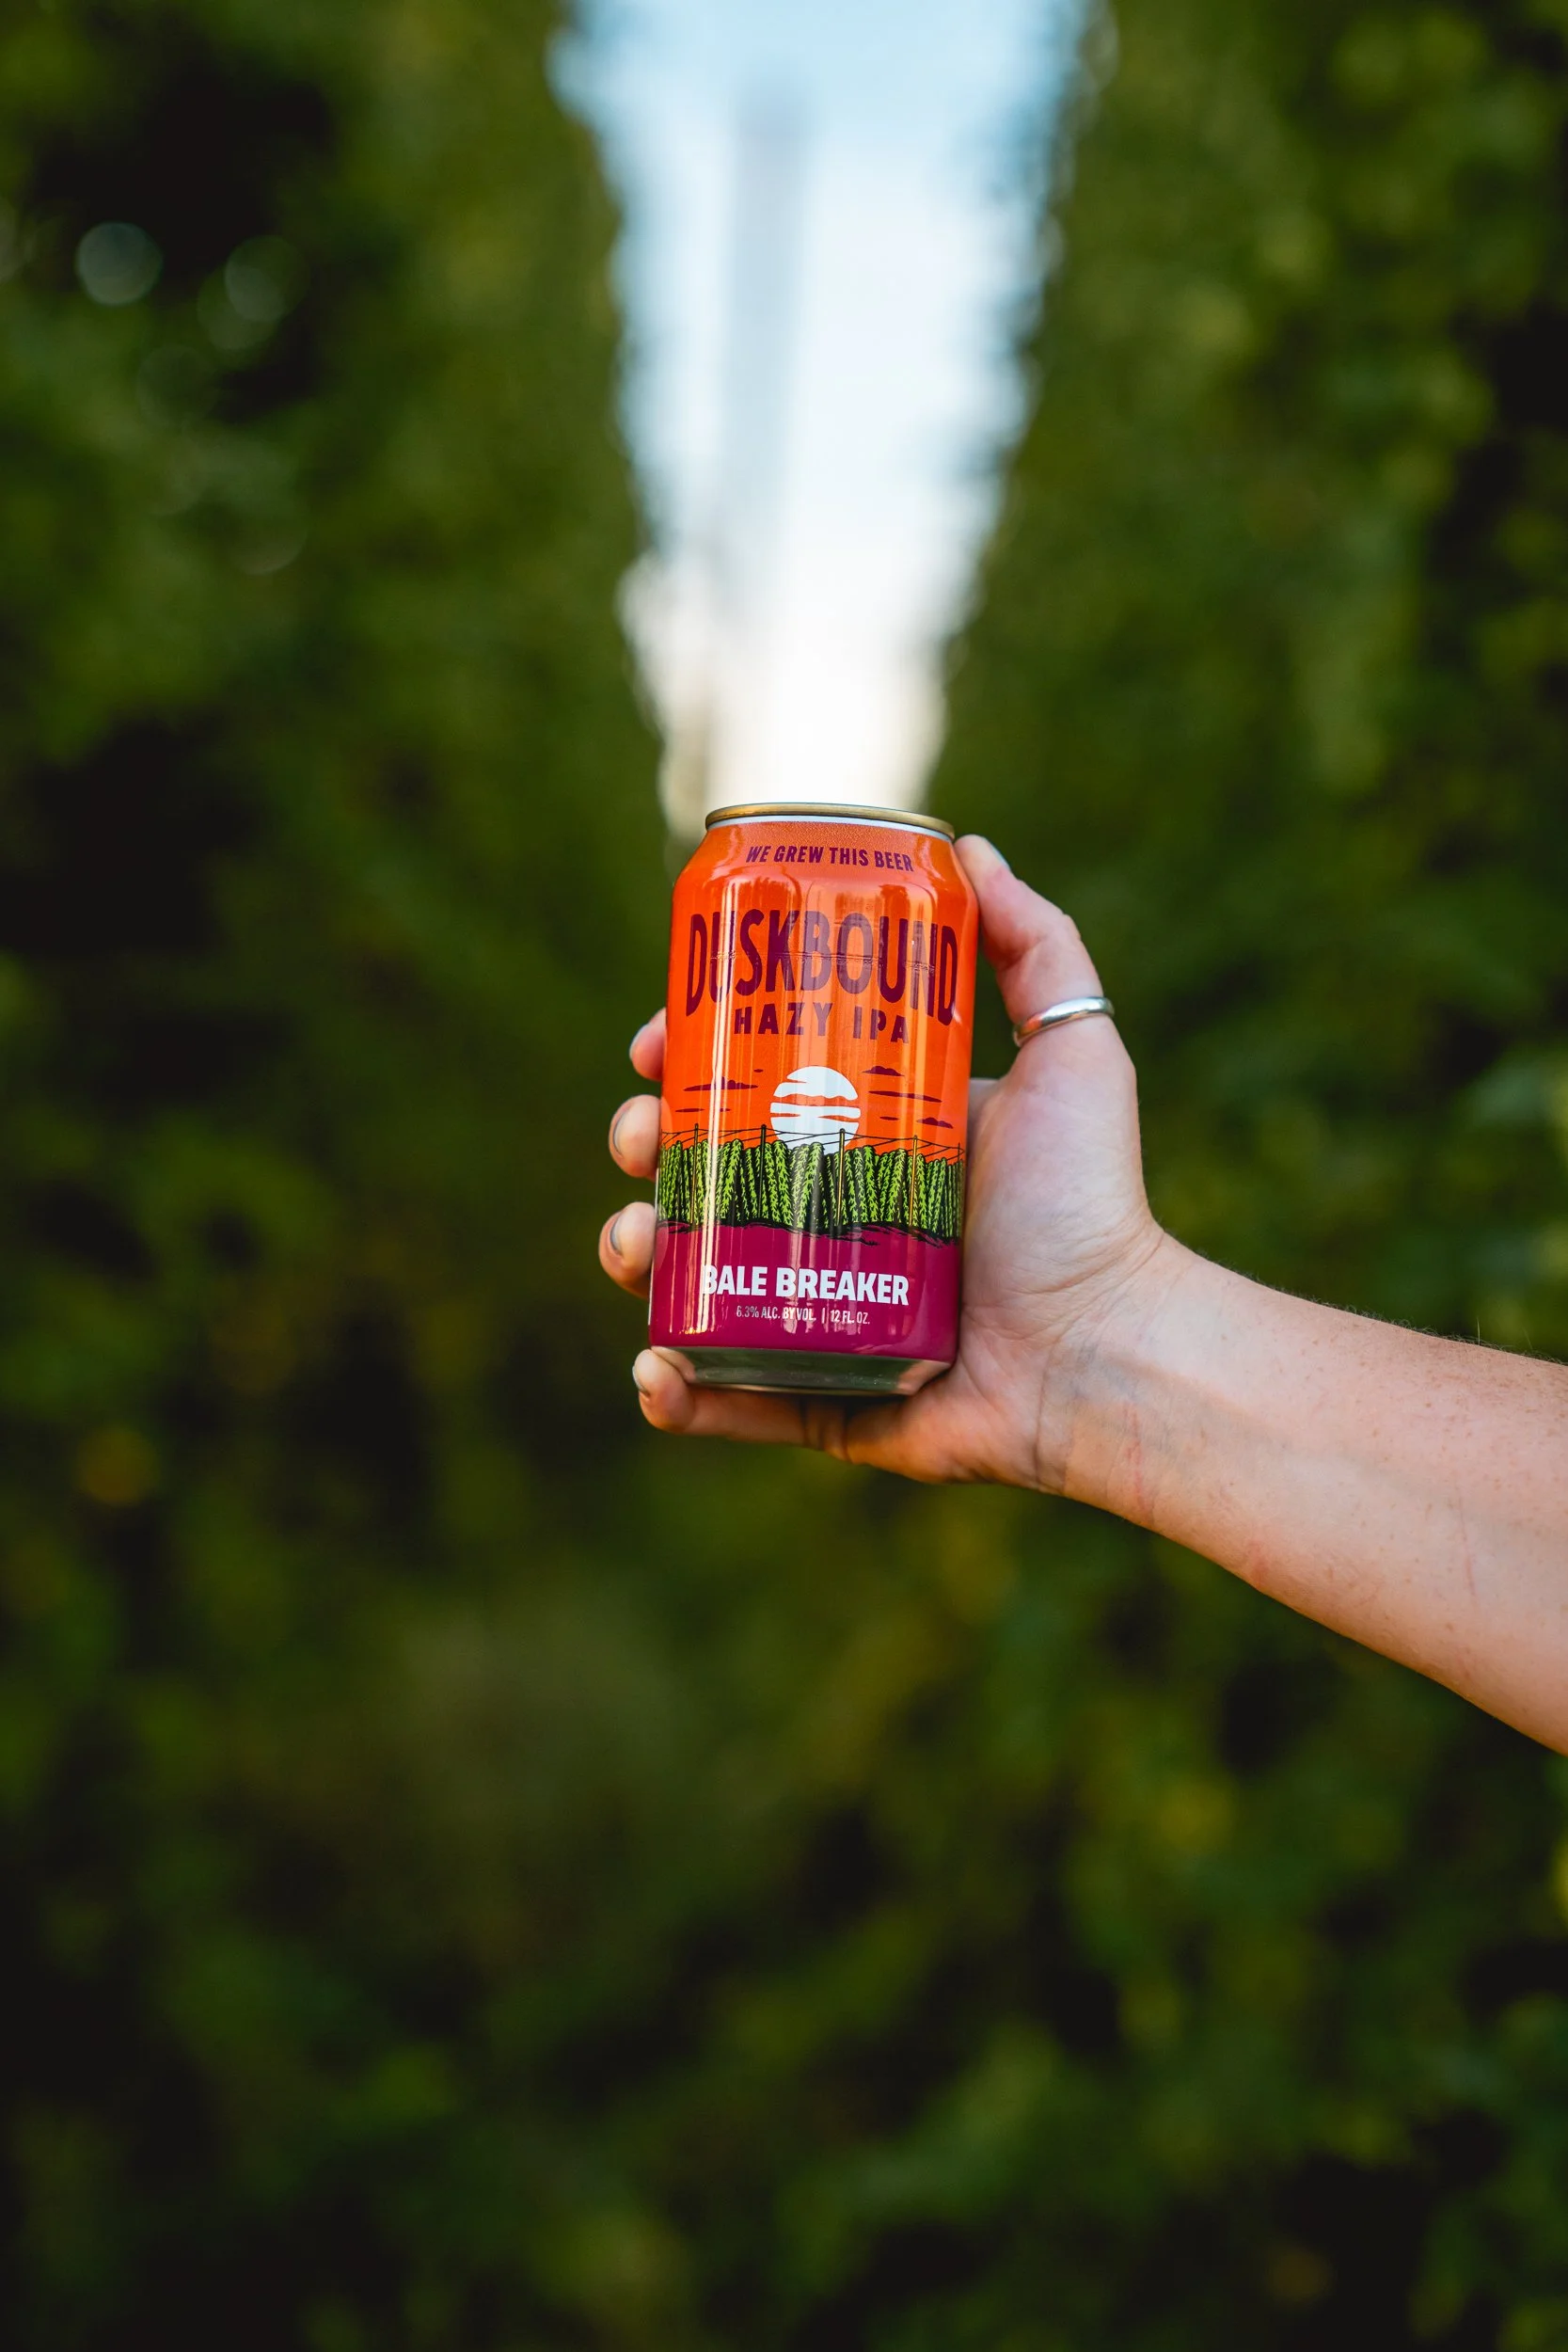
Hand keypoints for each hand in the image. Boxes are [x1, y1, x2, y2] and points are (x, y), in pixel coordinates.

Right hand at [598, 836, 1175, 1491]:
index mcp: (869, 1140)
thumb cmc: (1091, 1201)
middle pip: (699, 1171)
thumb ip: (1035, 944)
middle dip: (645, 1144)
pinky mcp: (820, 1400)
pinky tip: (656, 1368)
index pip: (749, 1084)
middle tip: (642, 1136)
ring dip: (635, 1252)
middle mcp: (831, 1220)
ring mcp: (814, 1312)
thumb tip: (967, 847)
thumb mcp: (1074, 1049)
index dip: (686, 1058)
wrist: (1106, 1347)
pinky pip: (725, 1396)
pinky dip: (673, 1389)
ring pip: (691, 1278)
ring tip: (634, 1241)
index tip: (654, 1042)